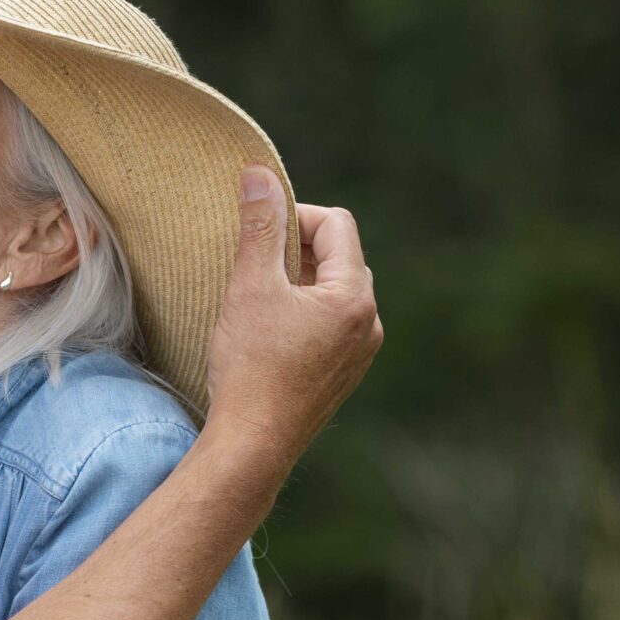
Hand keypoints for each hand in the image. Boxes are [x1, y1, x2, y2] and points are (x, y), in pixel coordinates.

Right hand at [201, 167, 381, 474]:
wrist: (253, 444)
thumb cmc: (250, 366)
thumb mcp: (250, 286)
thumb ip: (260, 227)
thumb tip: (260, 174)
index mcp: (354, 296)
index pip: (336, 224)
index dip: (295, 216)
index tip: (257, 231)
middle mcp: (369, 322)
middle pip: (339, 256)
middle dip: (297, 249)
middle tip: (254, 264)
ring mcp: (360, 352)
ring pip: (334, 291)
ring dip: (299, 282)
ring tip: (259, 299)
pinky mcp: (344, 374)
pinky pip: (330, 324)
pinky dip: (303, 312)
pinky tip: (269, 332)